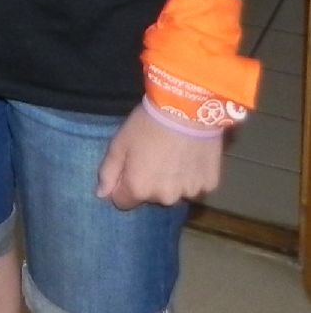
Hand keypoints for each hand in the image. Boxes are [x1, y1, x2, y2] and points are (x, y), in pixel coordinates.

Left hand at [96, 103, 223, 209]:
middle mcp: (165, 198)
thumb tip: (102, 195)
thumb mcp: (118, 144)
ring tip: (172, 157)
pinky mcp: (210, 186)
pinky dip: (191, 177)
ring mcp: (190, 193)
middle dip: (148, 183)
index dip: (122, 186)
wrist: (187, 111)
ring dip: (171, 182)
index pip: (122, 202)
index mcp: (139, 189)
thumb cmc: (146, 126)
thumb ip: (107, 172)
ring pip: (174, 194)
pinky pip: (195, 187)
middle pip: (150, 198)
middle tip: (152, 157)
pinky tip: (190, 158)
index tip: (129, 167)